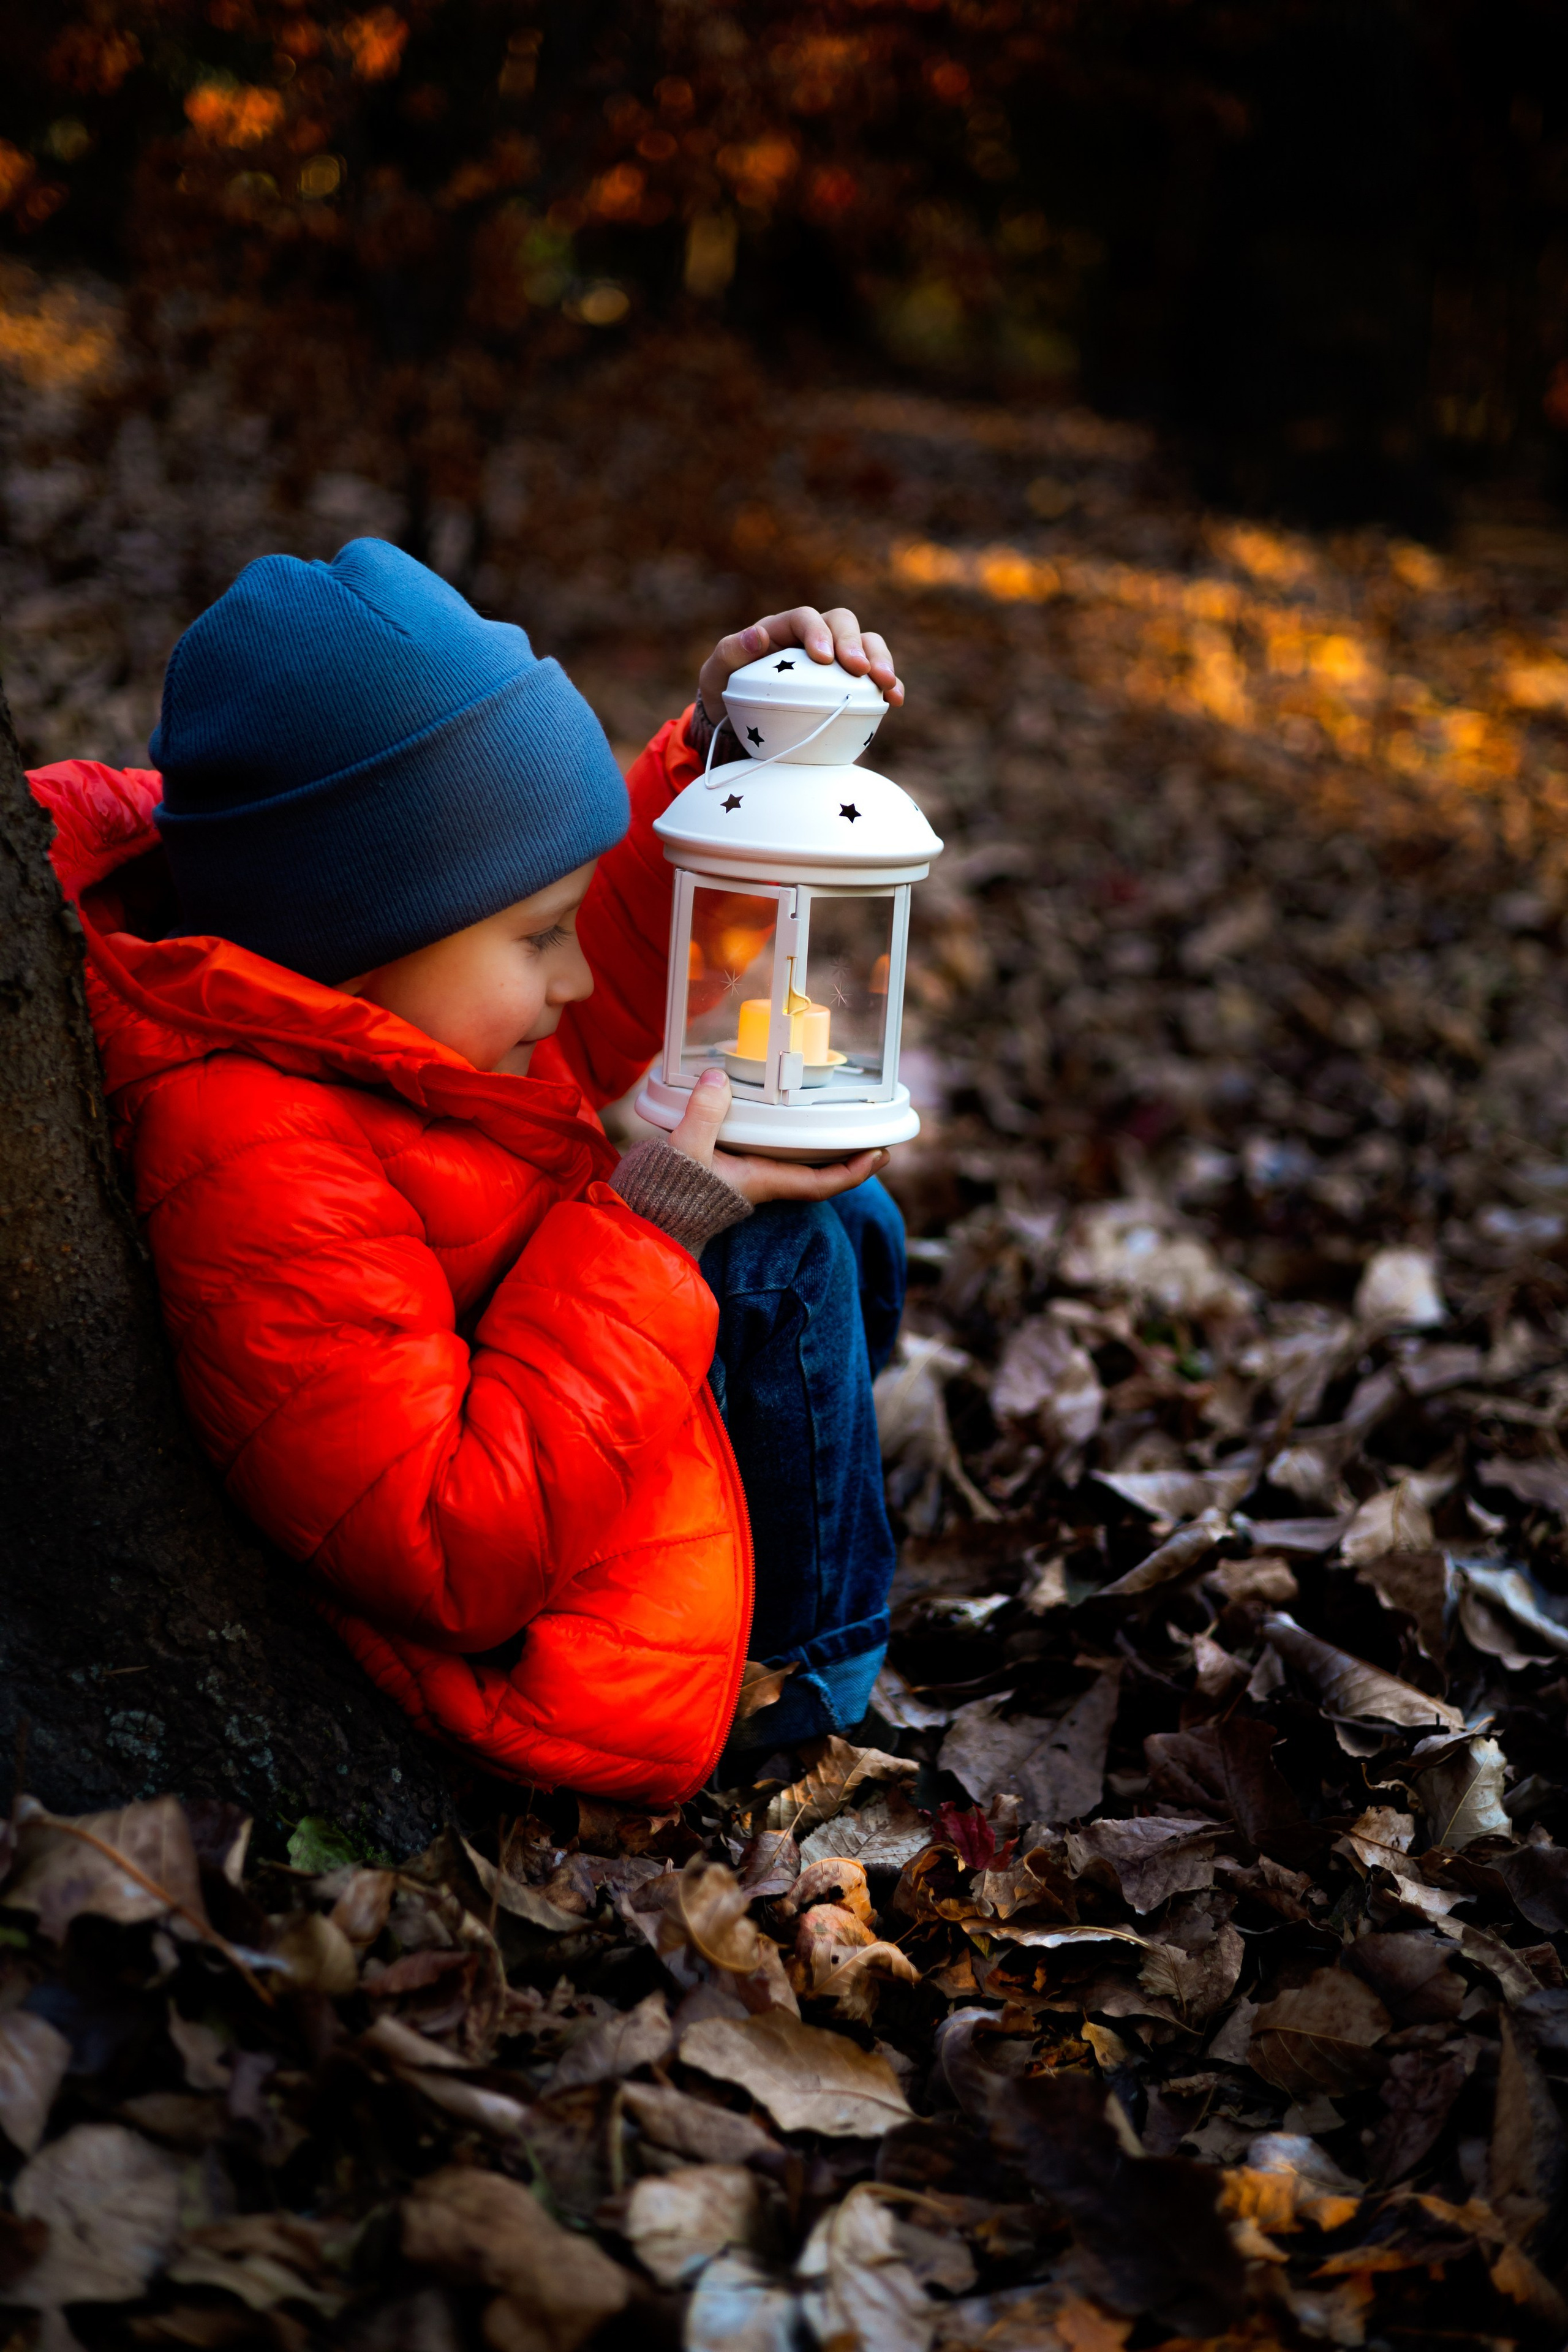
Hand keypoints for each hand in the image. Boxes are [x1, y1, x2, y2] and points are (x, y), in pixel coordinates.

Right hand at [669, 1069, 888, 1206]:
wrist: (640, 1215)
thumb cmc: (667, 1193)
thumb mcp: (685, 1150)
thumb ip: (703, 1115)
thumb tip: (718, 1079)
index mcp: (762, 1181)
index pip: (821, 1183)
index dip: (855, 1172)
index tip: (881, 1155)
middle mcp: (761, 1180)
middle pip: (815, 1170)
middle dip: (845, 1154)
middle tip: (871, 1131)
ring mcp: (745, 1173)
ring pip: (793, 1159)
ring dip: (817, 1143)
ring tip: (837, 1117)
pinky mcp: (727, 1163)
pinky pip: (768, 1148)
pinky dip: (783, 1134)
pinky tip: (782, 1114)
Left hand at [698, 605, 902, 721]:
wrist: (741, 728)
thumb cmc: (727, 694)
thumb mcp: (715, 674)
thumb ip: (729, 651)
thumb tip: (757, 635)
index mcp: (783, 629)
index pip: (805, 618)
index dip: (817, 631)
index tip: (823, 658)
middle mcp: (814, 638)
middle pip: (843, 623)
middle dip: (854, 643)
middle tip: (859, 669)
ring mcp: (837, 661)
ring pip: (868, 643)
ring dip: (881, 659)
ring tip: (884, 684)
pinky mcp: (852, 686)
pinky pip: (877, 677)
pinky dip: (889, 685)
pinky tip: (894, 701)